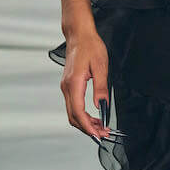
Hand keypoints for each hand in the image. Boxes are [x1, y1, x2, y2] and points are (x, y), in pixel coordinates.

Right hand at [59, 25, 109, 143]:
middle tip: (104, 133)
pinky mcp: (68, 86)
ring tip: (101, 127)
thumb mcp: (101, 66)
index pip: (78, 112)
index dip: (88, 126)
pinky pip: (73, 106)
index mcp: (74, 83)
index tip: (98, 134)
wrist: (79, 35)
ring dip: (85, 123)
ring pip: (72, 113)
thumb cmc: (90, 46)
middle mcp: (67, 87)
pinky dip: (82, 115)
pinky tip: (94, 117)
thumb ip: (101, 88)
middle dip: (88, 128)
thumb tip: (101, 106)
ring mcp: (66, 87)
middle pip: (73, 117)